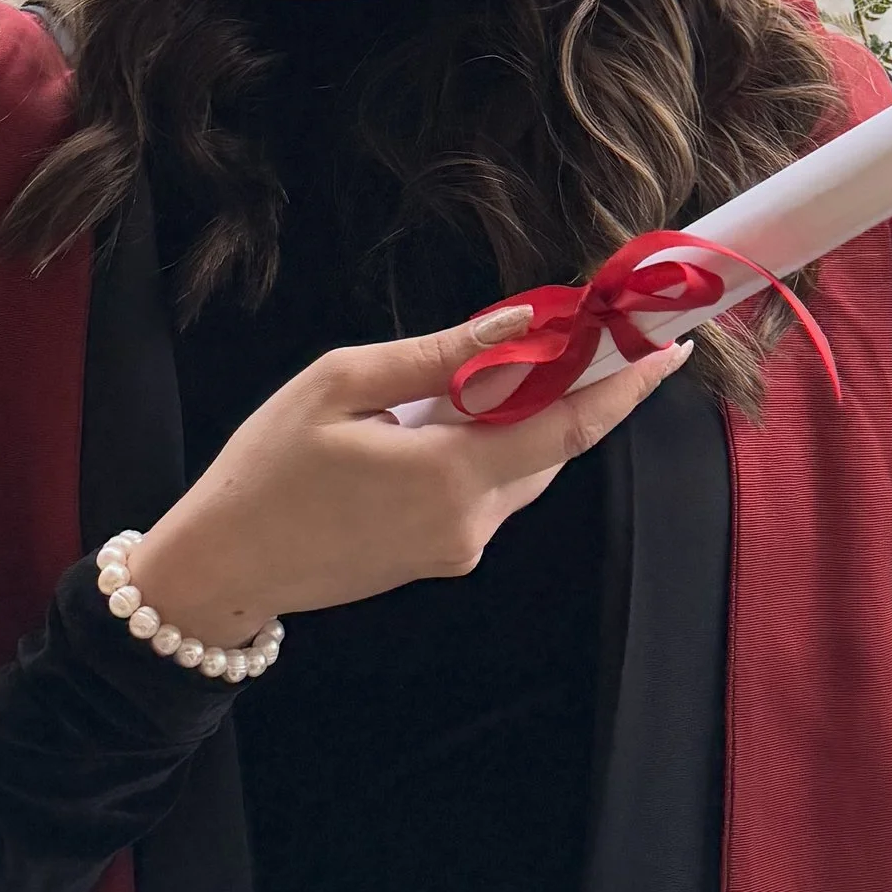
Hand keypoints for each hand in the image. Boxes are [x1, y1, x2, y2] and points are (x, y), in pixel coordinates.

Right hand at [128, 305, 689, 645]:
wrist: (223, 566)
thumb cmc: (265, 466)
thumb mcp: (340, 383)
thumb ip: (437, 356)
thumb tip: (519, 325)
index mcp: (450, 476)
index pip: (567, 426)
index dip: (624, 387)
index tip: (668, 349)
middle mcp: (469, 522)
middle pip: (551, 446)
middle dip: (572, 388)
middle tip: (582, 329)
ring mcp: (457, 547)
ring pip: (521, 470)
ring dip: (523, 417)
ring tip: (498, 365)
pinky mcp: (439, 557)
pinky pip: (488, 491)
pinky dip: (490, 447)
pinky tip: (452, 415)